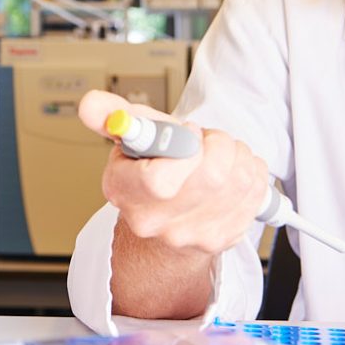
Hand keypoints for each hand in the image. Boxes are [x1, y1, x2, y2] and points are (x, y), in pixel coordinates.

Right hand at [77, 90, 266, 256]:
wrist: (166, 219)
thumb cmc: (152, 171)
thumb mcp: (130, 138)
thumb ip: (112, 115)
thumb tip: (90, 103)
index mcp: (124, 190)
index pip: (159, 179)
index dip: (185, 147)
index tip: (187, 133)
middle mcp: (153, 221)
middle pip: (210, 178)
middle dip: (219, 144)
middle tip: (208, 141)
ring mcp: (188, 236)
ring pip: (238, 182)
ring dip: (238, 156)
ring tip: (221, 155)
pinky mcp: (220, 240)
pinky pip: (254, 196)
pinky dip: (252, 175)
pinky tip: (234, 174)